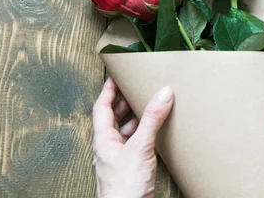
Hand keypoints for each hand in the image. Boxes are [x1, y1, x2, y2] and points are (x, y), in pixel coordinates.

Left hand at [92, 78, 173, 197]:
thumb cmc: (125, 187)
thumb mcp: (140, 147)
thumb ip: (152, 119)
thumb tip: (163, 93)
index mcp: (103, 140)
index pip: (101, 108)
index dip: (108, 90)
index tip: (115, 76)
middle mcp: (108, 148)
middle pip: (113, 118)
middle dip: (124, 102)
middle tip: (137, 87)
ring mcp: (118, 158)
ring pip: (125, 131)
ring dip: (136, 118)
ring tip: (150, 106)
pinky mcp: (130, 168)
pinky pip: (135, 143)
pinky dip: (144, 133)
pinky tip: (155, 132)